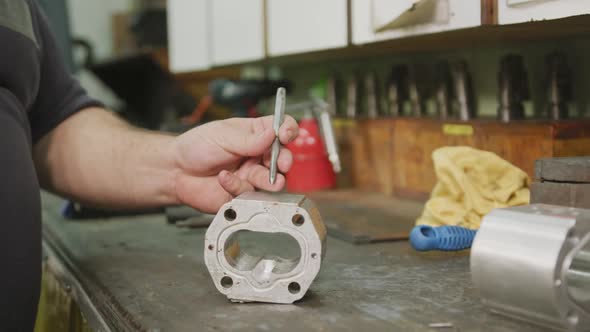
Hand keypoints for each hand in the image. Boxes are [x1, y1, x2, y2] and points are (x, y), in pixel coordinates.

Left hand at [172, 116, 298, 212]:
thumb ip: (250, 139)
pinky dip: (237, 186)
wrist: (175, 172)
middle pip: (283, 157)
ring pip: (273, 180)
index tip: (285, 135)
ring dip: (269, 179)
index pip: (282, 128)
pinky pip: (251, 194)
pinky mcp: (244, 194)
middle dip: (284, 160)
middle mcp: (257, 155)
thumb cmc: (196, 147)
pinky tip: (224, 178)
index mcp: (255, 134)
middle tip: (280, 163)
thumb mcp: (223, 135)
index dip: (288, 130)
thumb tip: (273, 133)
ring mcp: (252, 175)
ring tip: (259, 177)